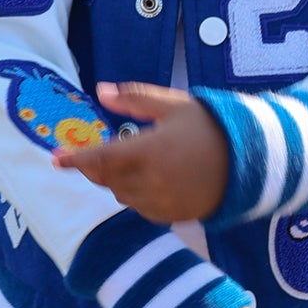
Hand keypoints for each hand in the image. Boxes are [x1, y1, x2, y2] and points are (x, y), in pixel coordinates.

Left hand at [54, 84, 229, 221]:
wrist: (252, 160)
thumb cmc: (211, 126)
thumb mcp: (174, 105)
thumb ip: (135, 98)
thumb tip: (100, 91)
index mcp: (150, 150)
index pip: (101, 159)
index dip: (75, 160)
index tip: (55, 159)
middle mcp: (153, 180)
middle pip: (107, 180)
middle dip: (96, 168)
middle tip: (94, 156)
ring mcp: (164, 202)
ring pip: (122, 196)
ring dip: (117, 181)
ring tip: (132, 163)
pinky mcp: (174, 216)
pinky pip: (142, 209)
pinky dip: (136, 195)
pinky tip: (149, 180)